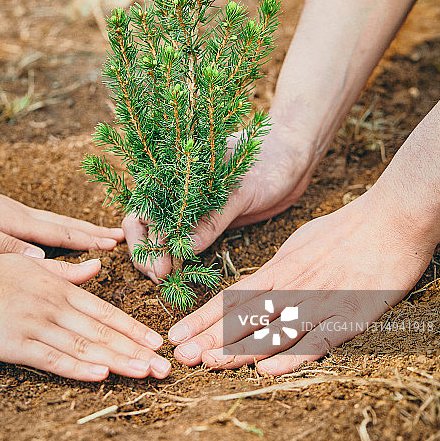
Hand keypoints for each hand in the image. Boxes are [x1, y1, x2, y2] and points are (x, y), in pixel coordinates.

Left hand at [0, 157, 123, 256]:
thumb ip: (10, 247)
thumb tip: (43, 257)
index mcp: (19, 222)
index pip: (62, 233)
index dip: (90, 240)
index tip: (115, 244)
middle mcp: (23, 214)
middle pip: (66, 224)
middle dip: (94, 232)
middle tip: (121, 236)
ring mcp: (15, 212)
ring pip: (57, 221)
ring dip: (81, 228)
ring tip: (100, 232)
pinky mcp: (5, 213)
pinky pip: (44, 222)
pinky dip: (62, 227)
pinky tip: (60, 231)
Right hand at [0, 227, 169, 380]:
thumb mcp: (33, 265)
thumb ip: (67, 271)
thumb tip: (96, 267)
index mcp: (60, 289)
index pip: (106, 312)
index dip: (133, 328)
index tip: (157, 342)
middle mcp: (55, 307)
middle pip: (103, 332)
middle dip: (137, 350)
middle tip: (166, 367)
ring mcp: (36, 325)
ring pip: (85, 347)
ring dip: (118, 361)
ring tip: (146, 373)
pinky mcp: (14, 345)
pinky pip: (52, 359)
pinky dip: (78, 368)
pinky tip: (101, 375)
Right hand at [123, 125, 314, 282]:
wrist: (295, 158)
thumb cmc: (268, 161)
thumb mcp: (239, 191)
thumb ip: (212, 220)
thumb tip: (183, 249)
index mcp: (176, 172)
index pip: (145, 209)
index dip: (147, 240)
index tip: (159, 266)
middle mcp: (178, 190)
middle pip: (144, 226)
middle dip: (147, 254)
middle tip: (161, 278)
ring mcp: (192, 208)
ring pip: (163, 236)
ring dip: (161, 259)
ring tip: (168, 281)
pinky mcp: (209, 221)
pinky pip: (187, 242)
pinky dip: (181, 259)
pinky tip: (183, 274)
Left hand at [168, 187, 432, 375]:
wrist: (392, 219)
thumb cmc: (347, 229)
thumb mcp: (302, 243)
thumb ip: (280, 267)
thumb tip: (258, 284)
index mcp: (281, 268)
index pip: (233, 297)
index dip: (203, 318)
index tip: (177, 335)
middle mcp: (294, 286)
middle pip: (245, 316)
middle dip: (211, 338)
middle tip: (180, 357)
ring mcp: (320, 302)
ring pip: (275, 330)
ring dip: (241, 349)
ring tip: (209, 364)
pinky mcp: (349, 315)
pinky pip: (318, 339)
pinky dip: (292, 355)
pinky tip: (268, 369)